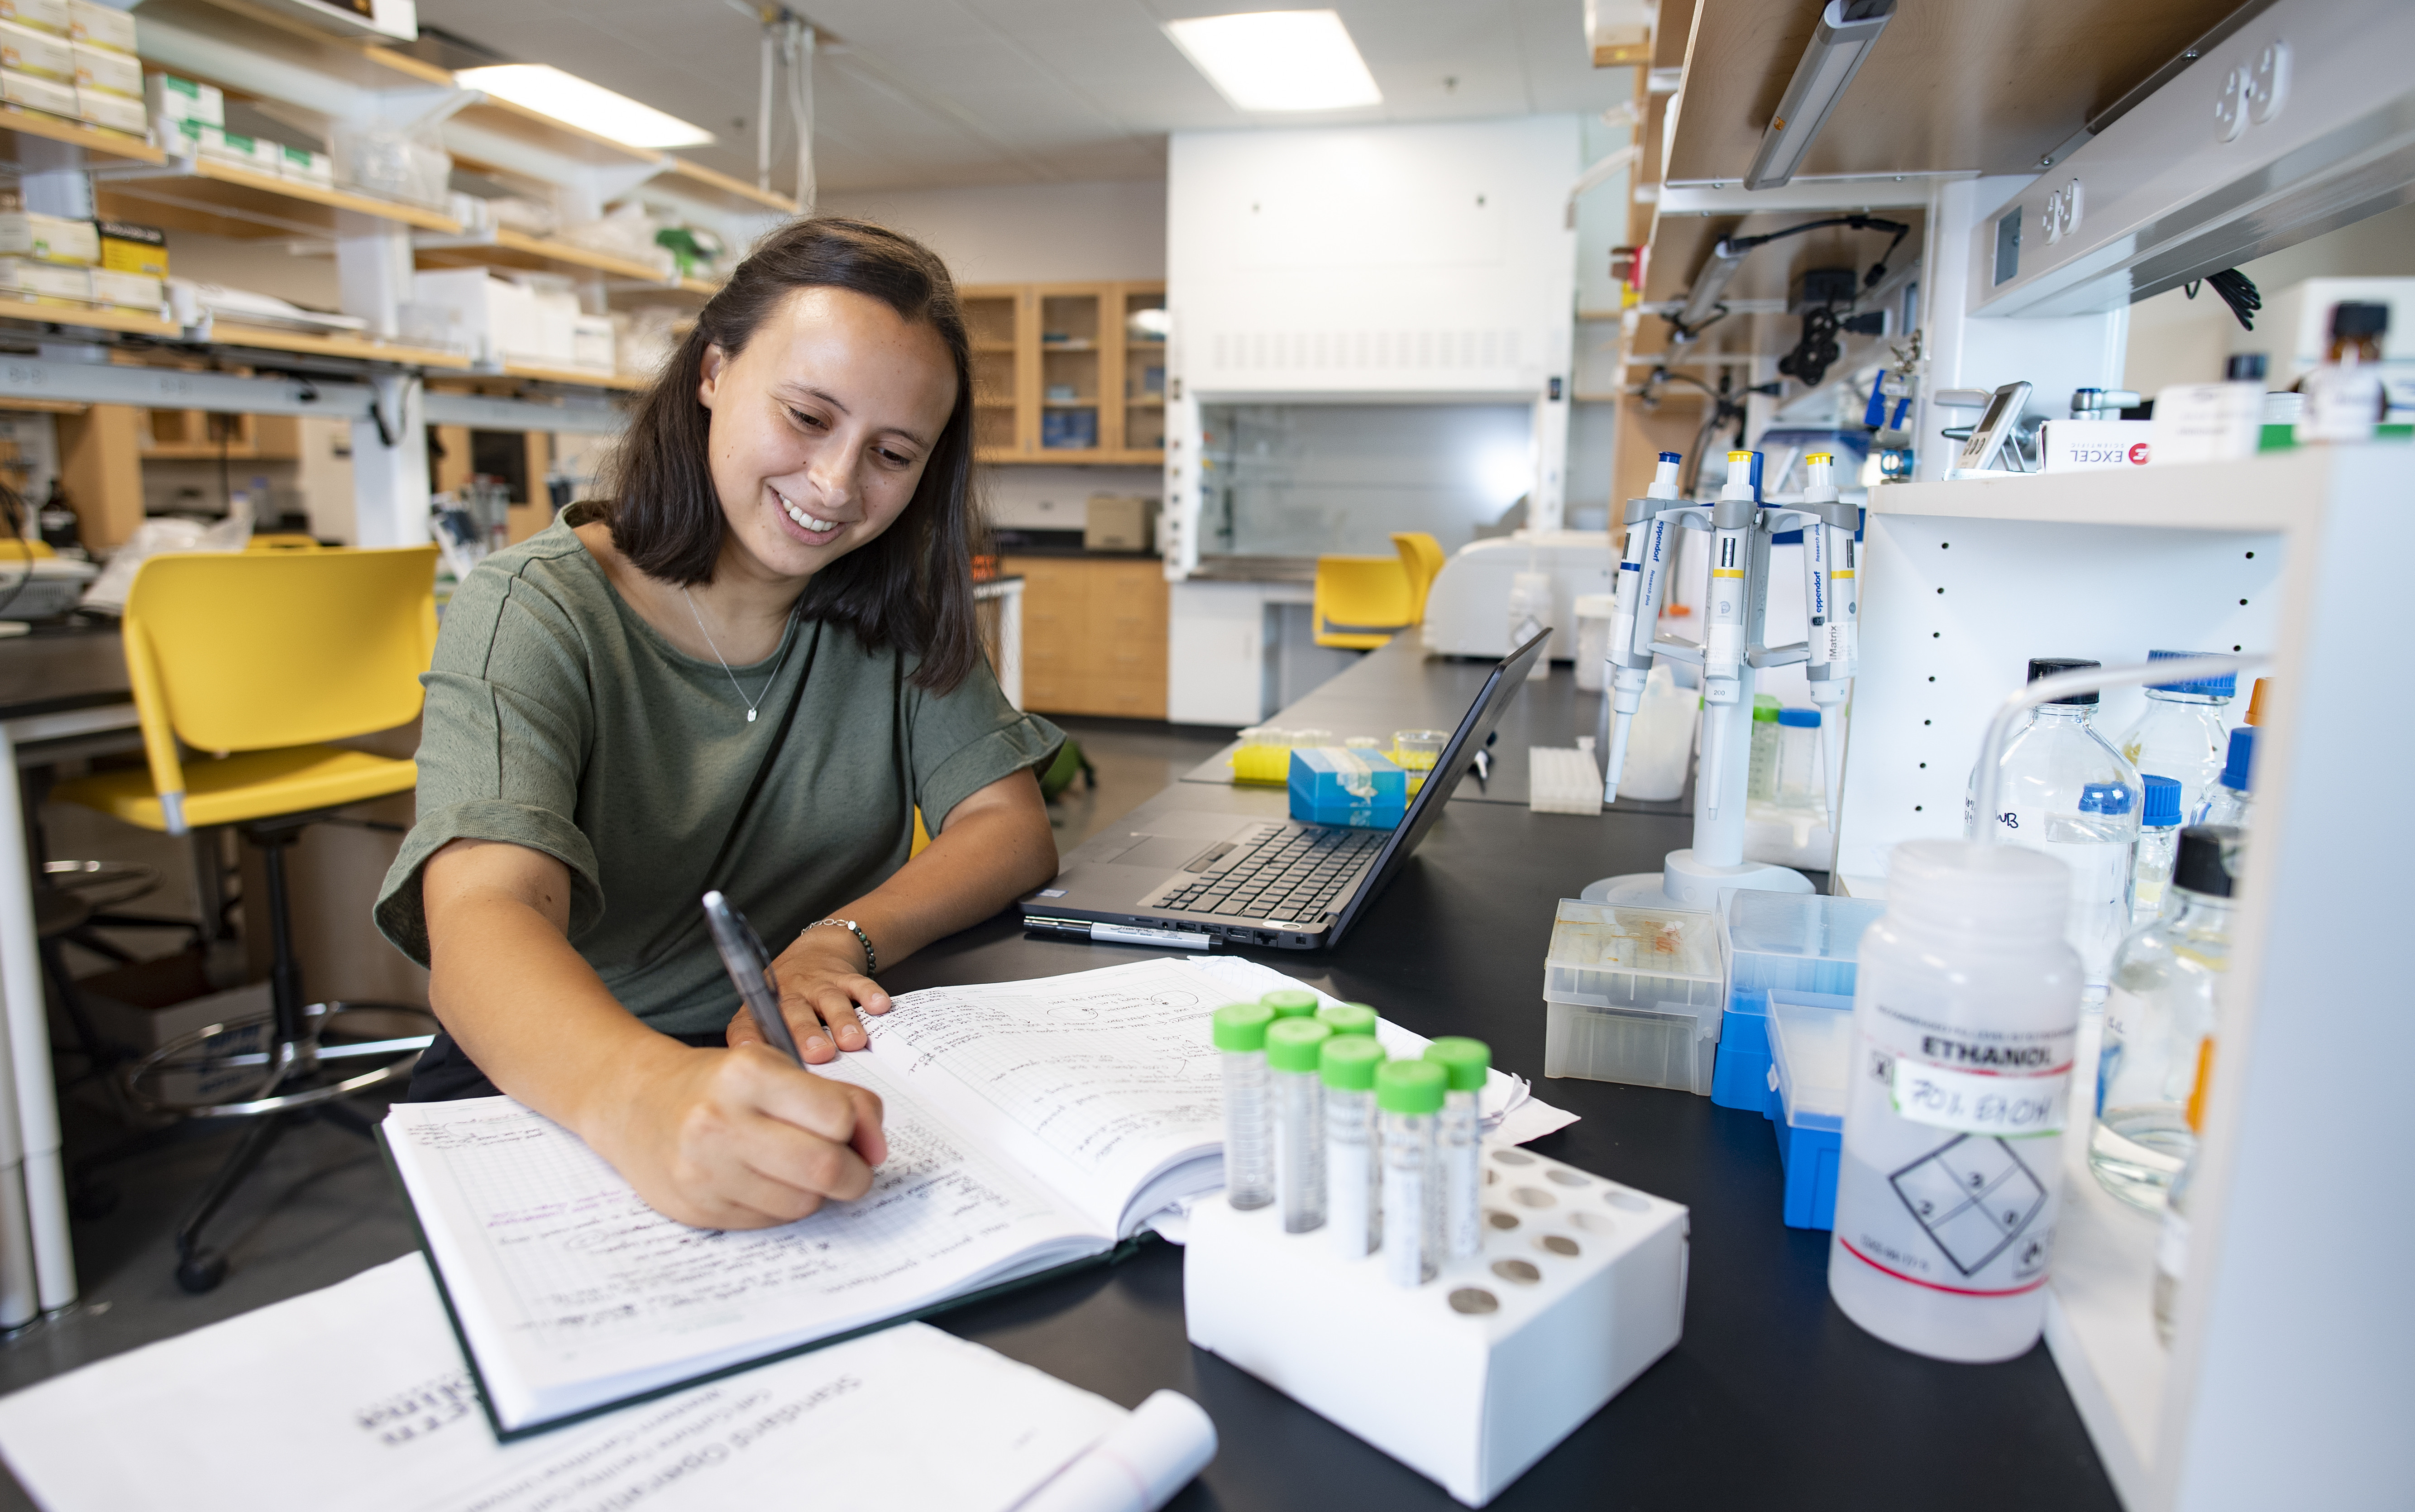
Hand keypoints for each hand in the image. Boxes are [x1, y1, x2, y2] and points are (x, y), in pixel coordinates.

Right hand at [587, 1042, 887, 1229]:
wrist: (634, 1102)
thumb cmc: (717, 1084)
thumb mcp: (776, 1067)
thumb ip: (837, 1097)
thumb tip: (876, 1146)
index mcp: (747, 1074)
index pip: (837, 1116)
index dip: (864, 1132)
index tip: (864, 1138)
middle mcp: (720, 1122)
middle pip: (824, 1167)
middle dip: (855, 1175)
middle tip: (853, 1169)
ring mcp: (704, 1170)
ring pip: (802, 1204)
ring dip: (816, 1193)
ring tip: (798, 1169)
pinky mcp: (697, 1208)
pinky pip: (770, 1222)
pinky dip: (782, 1207)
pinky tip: (764, 1182)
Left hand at [726, 925, 893, 1062]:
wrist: (816, 952)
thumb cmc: (790, 1002)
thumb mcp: (769, 1021)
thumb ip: (768, 1053)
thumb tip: (770, 1095)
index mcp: (764, 1010)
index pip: (749, 1026)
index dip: (749, 1039)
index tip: (756, 1056)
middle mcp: (789, 995)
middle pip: (794, 1013)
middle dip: (807, 1034)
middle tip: (818, 1054)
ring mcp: (817, 984)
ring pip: (828, 1000)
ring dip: (841, 1020)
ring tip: (852, 1042)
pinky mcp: (844, 976)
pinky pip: (858, 983)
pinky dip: (870, 994)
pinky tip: (879, 1007)